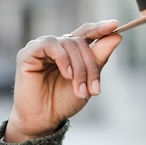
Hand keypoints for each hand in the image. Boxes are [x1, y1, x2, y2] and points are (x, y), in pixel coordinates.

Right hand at [5, 20, 121, 142]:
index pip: (87, 33)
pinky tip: (67, 75)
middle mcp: (57, 46)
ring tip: (81, 90)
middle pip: (81, 42)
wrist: (45, 119)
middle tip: (94, 90)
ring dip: (79, 68)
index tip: (115, 25)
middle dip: (91, 67)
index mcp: (71, 51)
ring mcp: (42, 48)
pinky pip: (50, 45)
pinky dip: (63, 59)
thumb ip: (99, 58)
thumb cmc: (64, 101)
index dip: (100, 28)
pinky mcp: (28, 53)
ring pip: (68, 44)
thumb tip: (116, 35)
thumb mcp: (88, 81)